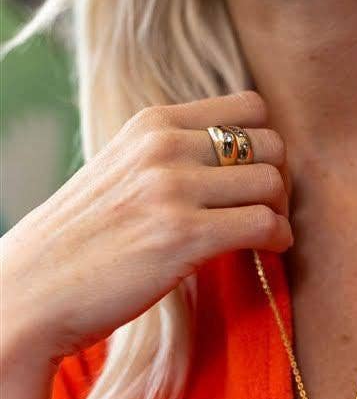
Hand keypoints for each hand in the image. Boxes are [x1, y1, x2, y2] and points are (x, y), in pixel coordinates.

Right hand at [1, 91, 291, 368]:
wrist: (32, 291)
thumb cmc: (80, 242)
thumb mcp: (121, 172)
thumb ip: (169, 158)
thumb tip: (231, 161)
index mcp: (151, 123)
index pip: (249, 106)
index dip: (266, 144)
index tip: (257, 178)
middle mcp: (163, 146)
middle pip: (271, 142)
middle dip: (281, 180)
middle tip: (270, 212)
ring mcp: (173, 189)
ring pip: (272, 182)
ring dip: (282, 213)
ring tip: (268, 236)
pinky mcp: (183, 236)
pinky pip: (264, 224)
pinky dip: (278, 240)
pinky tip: (268, 253)